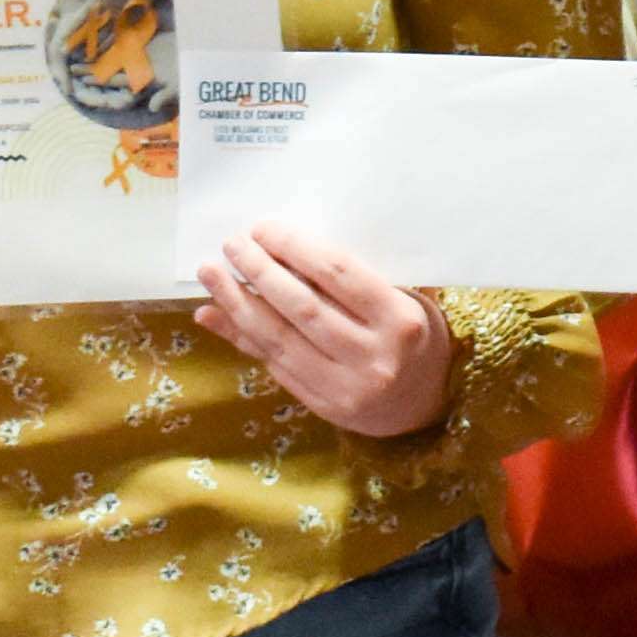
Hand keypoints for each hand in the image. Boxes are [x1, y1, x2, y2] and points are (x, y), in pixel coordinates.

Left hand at [194, 223, 455, 437]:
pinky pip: (275, 365)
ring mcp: (348, 387)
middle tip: (233, 244)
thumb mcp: (390, 299)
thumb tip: (271, 249)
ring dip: (238, 303)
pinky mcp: (325, 407)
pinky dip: (242, 336)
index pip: (338, 274)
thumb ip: (337, 281)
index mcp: (399, 318)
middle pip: (303, 306)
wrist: (424, 400)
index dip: (295, 248)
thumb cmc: (402, 333)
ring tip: (211, 273)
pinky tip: (217, 312)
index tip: (263, 228)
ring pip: (280, 339)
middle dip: (260, 271)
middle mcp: (375, 356)